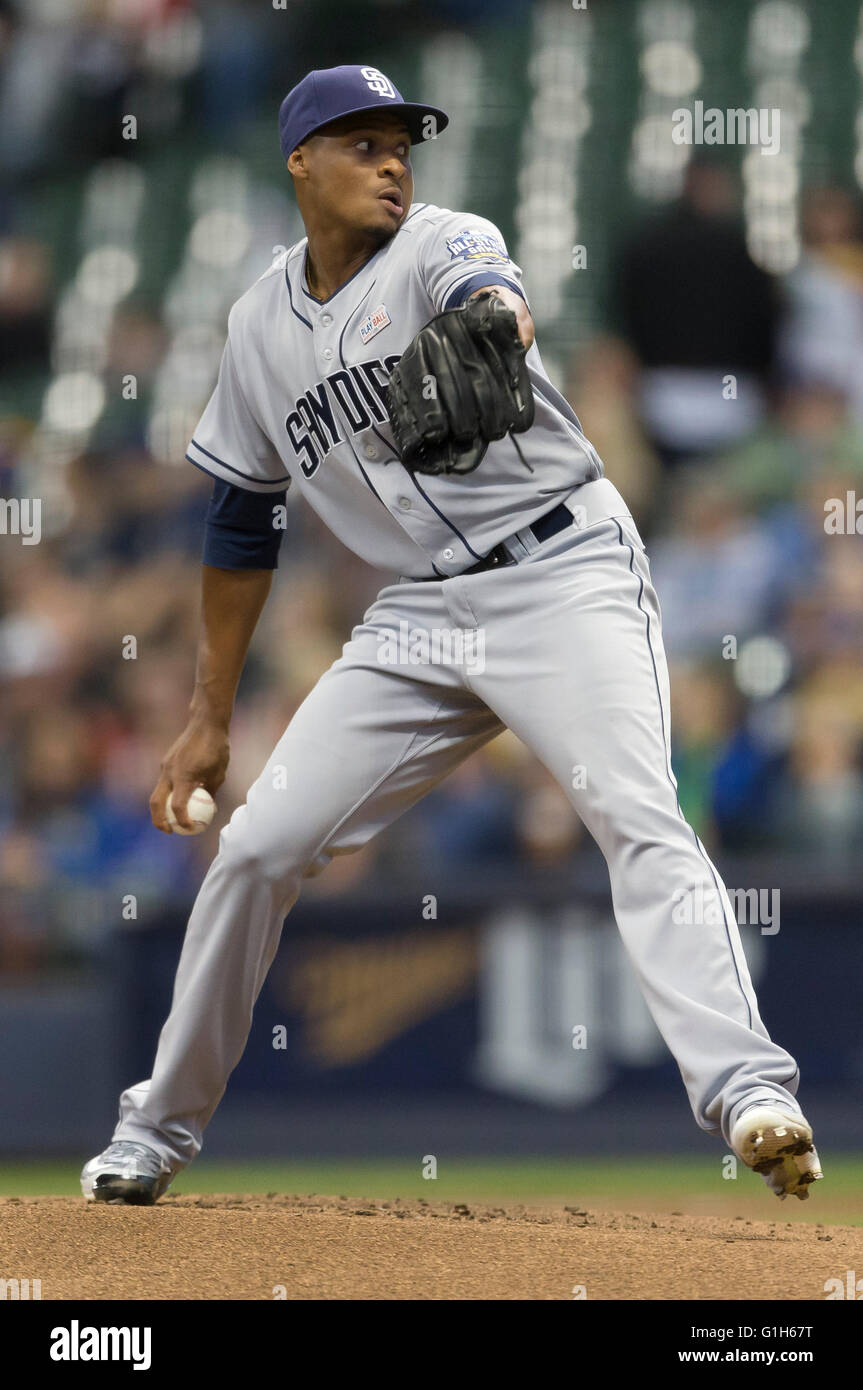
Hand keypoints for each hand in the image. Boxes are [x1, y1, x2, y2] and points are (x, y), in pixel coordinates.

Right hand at [149, 716, 229, 833]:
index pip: (178, 806)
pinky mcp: (165, 761)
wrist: (205, 723)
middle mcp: (169, 772)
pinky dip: (168, 793)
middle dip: (159, 820)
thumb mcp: (219, 774)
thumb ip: (211, 793)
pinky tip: (178, 797)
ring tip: (171, 819)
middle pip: (156, 803)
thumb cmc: (216, 748)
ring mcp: (165, 766)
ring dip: (162, 807)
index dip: (183, 821)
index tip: (190, 829)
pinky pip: (163, 782)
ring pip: (157, 792)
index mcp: (184, 777)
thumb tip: (210, 811)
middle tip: (169, 831)